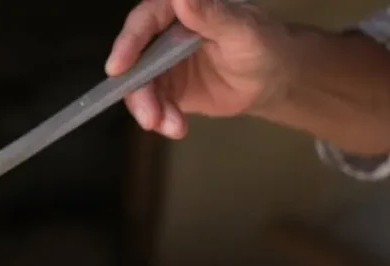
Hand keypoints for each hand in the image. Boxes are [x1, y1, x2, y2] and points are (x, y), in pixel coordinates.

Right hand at [107, 0, 294, 138]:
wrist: (273, 80)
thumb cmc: (264, 45)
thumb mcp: (241, 30)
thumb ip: (211, 14)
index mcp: (180, 9)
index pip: (145, 21)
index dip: (128, 43)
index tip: (117, 68)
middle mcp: (164, 34)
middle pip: (135, 60)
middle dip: (138, 91)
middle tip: (148, 117)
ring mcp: (163, 63)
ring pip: (140, 87)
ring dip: (150, 110)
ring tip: (171, 127)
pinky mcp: (167, 89)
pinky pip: (153, 104)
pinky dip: (161, 119)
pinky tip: (177, 128)